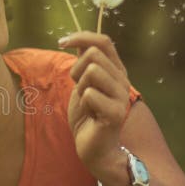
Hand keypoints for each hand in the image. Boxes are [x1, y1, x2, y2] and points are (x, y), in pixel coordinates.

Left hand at [59, 32, 131, 185]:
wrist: (95, 148)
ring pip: (92, 71)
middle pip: (93, 55)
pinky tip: (90, 115)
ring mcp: (121, 96)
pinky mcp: (116, 113)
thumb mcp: (82, 84)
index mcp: (116, 71)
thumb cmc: (88, 116)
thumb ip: (84, 64)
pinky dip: (83, 104)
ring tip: (86, 103)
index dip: (81, 36)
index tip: (61, 42)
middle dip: (76, 70)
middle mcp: (123, 80)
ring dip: (80, 87)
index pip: (103, 41)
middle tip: (79, 90)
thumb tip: (77, 40)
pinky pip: (90, 94)